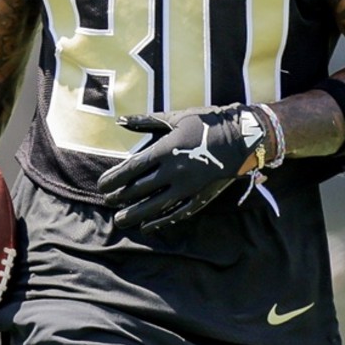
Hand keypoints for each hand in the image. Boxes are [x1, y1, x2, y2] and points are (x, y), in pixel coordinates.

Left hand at [98, 105, 268, 232]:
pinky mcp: (200, 198)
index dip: (114, 179)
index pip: (132, 169)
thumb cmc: (207, 124)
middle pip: (140, 189)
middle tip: (106, 202)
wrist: (242, 137)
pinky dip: (162, 221)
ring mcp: (187, 187)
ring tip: (121, 220)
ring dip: (135, 214)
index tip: (101, 185)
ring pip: (155, 206)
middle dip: (120, 197)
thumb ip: (147, 121)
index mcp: (166, 150)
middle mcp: (174, 171)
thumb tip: (121, 121)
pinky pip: (177, 214)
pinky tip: (148, 226)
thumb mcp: (176, 117)